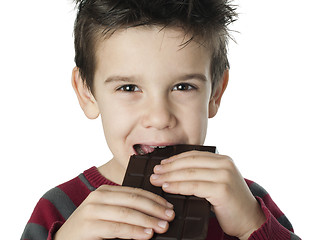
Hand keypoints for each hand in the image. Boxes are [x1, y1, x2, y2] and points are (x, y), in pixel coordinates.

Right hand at [54, 185, 174, 239]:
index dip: (154, 199)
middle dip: (155, 208)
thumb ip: (125, 210)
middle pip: (133, 199)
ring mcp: (92, 210)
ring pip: (127, 213)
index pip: (135, 191)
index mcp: (105, 191)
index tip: (168, 206)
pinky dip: (134, 231)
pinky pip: (117, 228)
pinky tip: (147, 234)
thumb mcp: (108, 214)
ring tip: (162, 226)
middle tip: (170, 216)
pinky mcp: (89, 225)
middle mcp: (98, 197)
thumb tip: (154, 213)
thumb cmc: (90, 229)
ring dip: (148, 220)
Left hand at [150, 151, 265, 239]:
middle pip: (189, 162)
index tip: (162, 164)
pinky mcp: (221, 189)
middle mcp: (225, 164)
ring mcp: (224, 175)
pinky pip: (194, 186)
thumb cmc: (230, 202)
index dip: (175, 159)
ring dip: (170, 177)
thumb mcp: (218, 181)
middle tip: (155, 172)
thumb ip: (203, 173)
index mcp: (223, 159)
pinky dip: (178, 186)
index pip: (194, 155)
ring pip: (189, 173)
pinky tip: (167, 187)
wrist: (250, 220)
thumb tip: (175, 170)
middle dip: (169, 167)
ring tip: (156, 180)